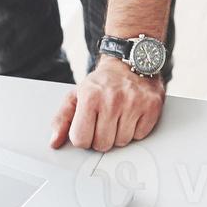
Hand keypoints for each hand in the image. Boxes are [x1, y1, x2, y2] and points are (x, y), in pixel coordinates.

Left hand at [50, 57, 164, 151]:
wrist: (130, 61)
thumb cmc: (102, 82)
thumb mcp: (76, 95)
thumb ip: (62, 118)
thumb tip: (55, 142)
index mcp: (90, 97)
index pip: (81, 140)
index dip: (84, 137)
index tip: (88, 127)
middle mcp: (112, 99)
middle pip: (103, 144)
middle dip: (102, 137)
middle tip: (104, 121)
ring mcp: (134, 103)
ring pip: (122, 142)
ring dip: (119, 134)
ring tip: (119, 116)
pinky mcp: (152, 106)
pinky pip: (140, 136)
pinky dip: (136, 130)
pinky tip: (132, 115)